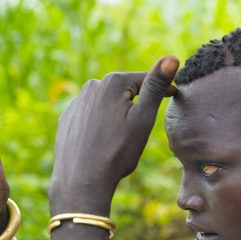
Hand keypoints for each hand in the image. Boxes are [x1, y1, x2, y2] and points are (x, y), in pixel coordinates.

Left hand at [48, 56, 178, 215]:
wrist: (82, 181)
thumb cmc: (118, 151)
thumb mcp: (144, 118)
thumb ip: (156, 86)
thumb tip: (172, 58)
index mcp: (113, 82)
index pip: (144, 80)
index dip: (162, 90)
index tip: (174, 97)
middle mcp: (91, 87)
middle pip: (124, 93)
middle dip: (136, 104)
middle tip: (142, 127)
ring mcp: (76, 103)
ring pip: (106, 105)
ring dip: (117, 114)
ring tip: (121, 138)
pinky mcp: (66, 120)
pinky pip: (90, 117)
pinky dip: (99, 125)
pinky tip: (102, 142)